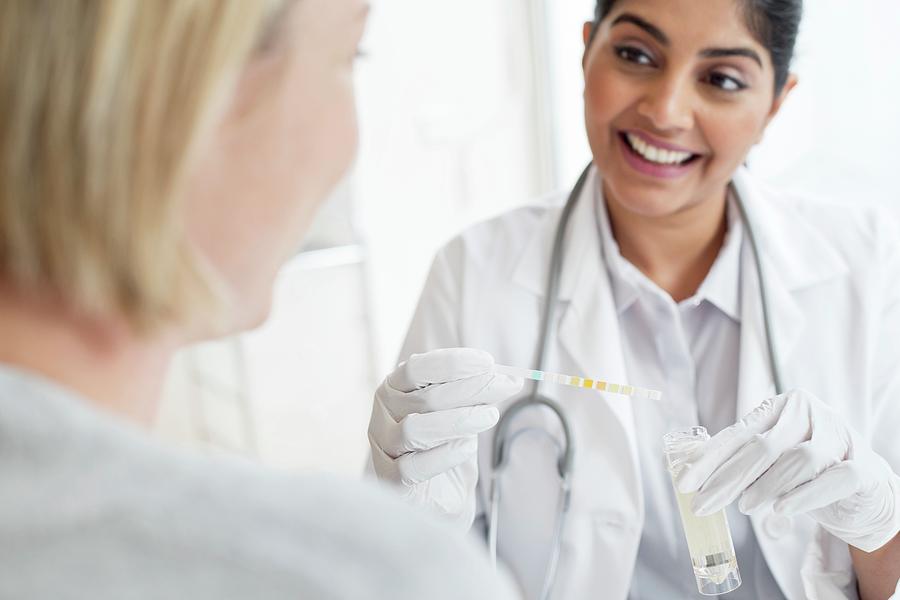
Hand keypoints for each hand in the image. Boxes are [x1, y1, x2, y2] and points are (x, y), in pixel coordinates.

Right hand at [368, 348, 521, 528]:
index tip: (488, 362)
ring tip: (490, 417)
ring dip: (460, 421)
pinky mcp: (390, 479)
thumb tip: (504, 376)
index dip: (452, 363)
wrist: (438, 493)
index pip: (416, 368)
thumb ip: (472, 390)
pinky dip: (446, 454)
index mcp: (395, 388)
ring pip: (415, 430)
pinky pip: (414, 467)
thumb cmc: (446, 442)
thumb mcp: (458, 408)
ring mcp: (383, 446)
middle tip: (508, 386)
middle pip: (426, 398)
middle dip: (472, 389)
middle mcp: (383, 413)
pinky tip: (467, 447)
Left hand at [675, 389, 899, 551]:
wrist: (865, 489)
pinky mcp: (864, 466)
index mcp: (780, 407)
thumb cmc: (807, 472)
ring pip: (797, 460)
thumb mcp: (770, 460)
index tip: (684, 483)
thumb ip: (738, 460)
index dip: (708, 460)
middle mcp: (809, 414)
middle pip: (763, 446)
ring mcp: (840, 436)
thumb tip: (689, 471)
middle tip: (704, 504)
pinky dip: (804, 495)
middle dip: (728, 478)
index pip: (737, 433)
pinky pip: (832, 479)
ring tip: (745, 506)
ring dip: (765, 486)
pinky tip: (781, 509)